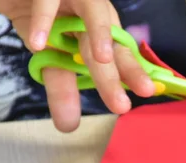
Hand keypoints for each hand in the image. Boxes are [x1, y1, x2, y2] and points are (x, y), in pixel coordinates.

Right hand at [0, 0, 154, 131]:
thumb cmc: (43, 21)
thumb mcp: (53, 57)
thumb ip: (62, 90)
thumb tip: (68, 128)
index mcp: (101, 33)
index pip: (122, 57)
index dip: (134, 74)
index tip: (147, 94)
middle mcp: (95, 15)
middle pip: (109, 45)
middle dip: (114, 75)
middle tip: (121, 105)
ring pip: (93, 15)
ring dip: (99, 34)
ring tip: (102, 59)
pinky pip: (46, 1)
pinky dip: (42, 21)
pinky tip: (37, 43)